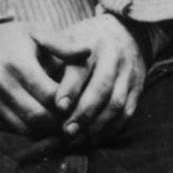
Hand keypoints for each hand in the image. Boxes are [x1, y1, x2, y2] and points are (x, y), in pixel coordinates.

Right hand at [0, 16, 145, 141]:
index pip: (49, 94)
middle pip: (38, 115)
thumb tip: (87, 52)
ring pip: (25, 128)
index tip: (83, 101)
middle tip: (77, 118)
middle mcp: (3, 85)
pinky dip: (31, 131)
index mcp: (18, 64)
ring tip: (64, 123)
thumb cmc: (11, 37)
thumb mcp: (36, 32)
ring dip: (46, 130)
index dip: (68, 102)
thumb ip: (62, 45)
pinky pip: (13, 129)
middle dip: (60, 120)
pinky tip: (45, 124)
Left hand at [38, 16, 147, 144]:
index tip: (58, 106)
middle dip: (83, 113)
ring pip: (116, 103)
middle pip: (101, 88)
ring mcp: (128, 72)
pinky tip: (95, 138)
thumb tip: (34, 92)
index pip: (82, 67)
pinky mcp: (137, 87)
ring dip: (96, 125)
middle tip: (66, 131)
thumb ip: (53, 63)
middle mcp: (114, 57)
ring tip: (78, 140)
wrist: (126, 32)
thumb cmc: (85, 42)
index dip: (70, 88)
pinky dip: (112, 128)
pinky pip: (127, 112)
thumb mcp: (68, 41)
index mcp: (93, 43)